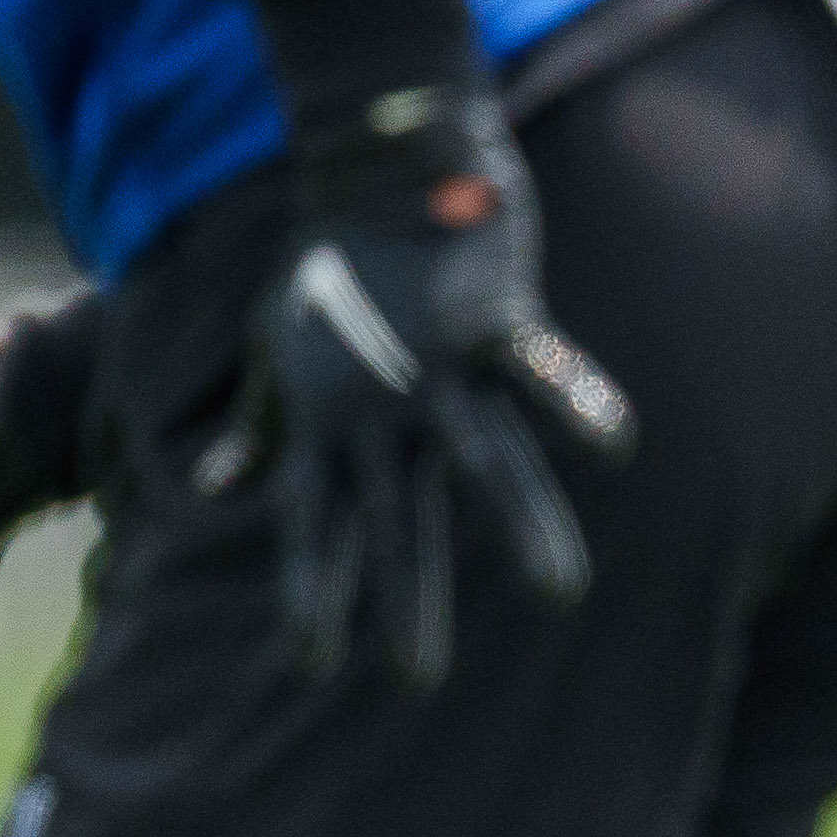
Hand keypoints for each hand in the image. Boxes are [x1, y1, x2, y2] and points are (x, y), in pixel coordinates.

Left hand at [201, 86, 634, 690]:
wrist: (377, 159)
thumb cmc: (331, 261)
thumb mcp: (276, 347)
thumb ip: (260, 423)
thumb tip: (217, 487)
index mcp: (332, 421)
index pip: (318, 522)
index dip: (315, 588)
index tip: (313, 661)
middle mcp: (383, 408)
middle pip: (400, 515)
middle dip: (408, 595)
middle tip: (417, 677)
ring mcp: (441, 366)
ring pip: (486, 461)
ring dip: (522, 526)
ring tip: (563, 592)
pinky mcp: (492, 315)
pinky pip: (541, 367)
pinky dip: (576, 399)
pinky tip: (619, 443)